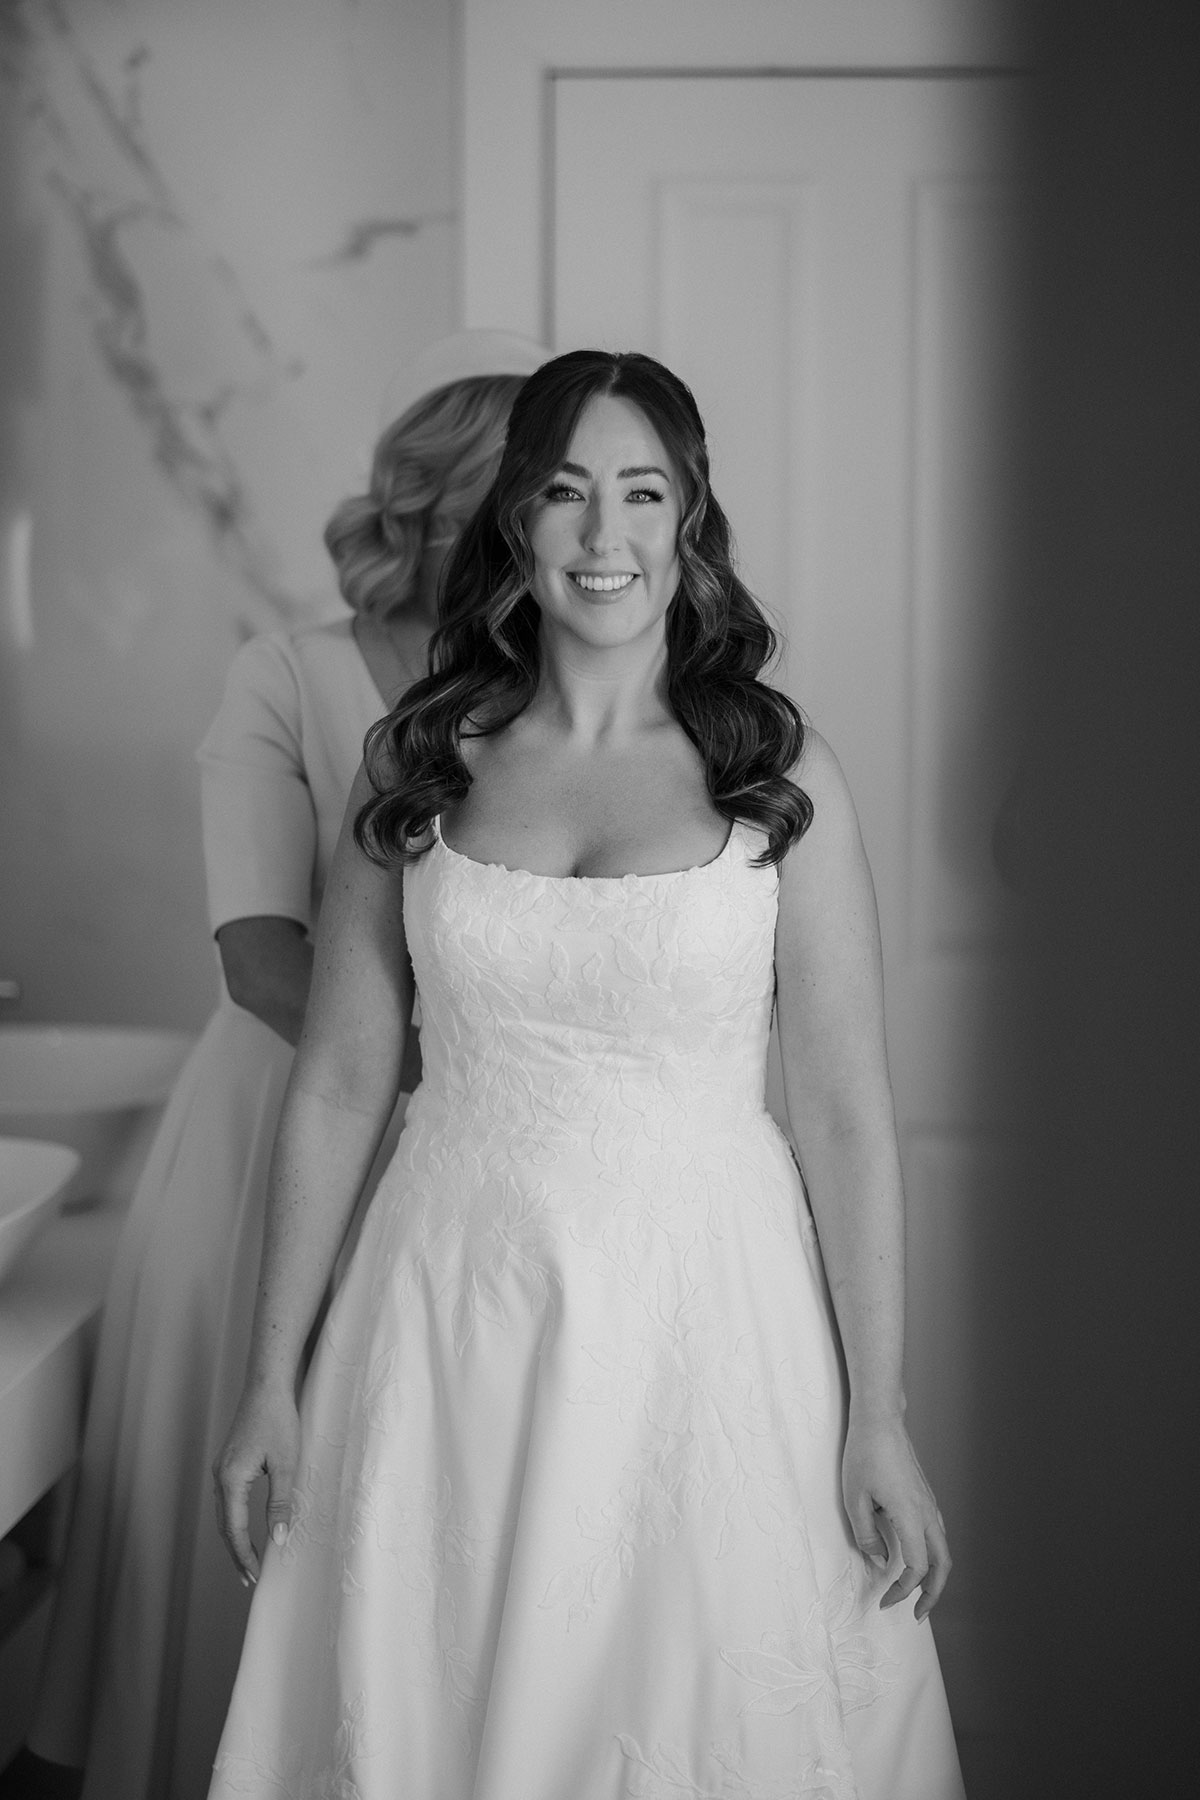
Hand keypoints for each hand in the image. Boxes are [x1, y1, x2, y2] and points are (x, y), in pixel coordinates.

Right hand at [212, 1381, 299, 1586]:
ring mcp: (220, 1469)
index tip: (256, 1576)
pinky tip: (244, 1528)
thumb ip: (279, 1503)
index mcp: (231, 1480)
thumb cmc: (278, 1421)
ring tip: (247, 1562)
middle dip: (237, 1554)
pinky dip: (234, 1520)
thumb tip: (279, 1538)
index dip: (245, 1555)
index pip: (235, 1530)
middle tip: (249, 1579)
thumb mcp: (285, 1464)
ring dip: (234, 1539)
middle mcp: (219, 1477)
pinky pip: (227, 1501)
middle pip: (224, 1526)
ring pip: (223, 1514)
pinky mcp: (227, 1463)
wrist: (266, 1386)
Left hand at [841, 1411, 950, 1621]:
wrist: (881, 1420)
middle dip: (933, 1594)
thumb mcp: (854, 1498)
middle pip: (943, 1564)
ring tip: (918, 1594)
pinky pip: (936, 1534)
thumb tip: (879, 1559)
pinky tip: (915, 1560)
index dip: (903, 1590)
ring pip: (944, 1549)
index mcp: (911, 1515)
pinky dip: (932, 1556)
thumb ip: (866, 1535)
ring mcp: (930, 1503)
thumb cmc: (864, 1453)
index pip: (917, 1566)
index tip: (885, 1600)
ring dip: (935, 1576)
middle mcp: (927, 1512)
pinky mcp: (925, 1497)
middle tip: (918, 1614)